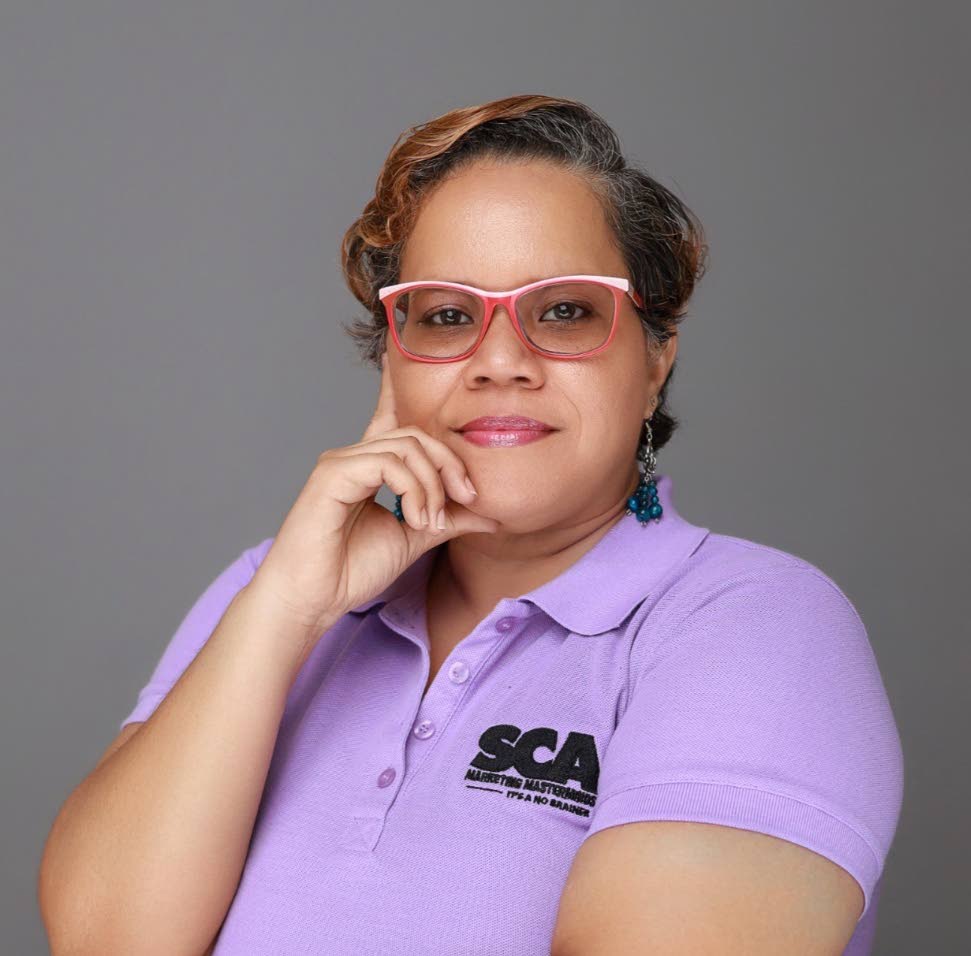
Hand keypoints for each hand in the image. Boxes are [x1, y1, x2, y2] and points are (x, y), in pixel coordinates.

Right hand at [248, 352, 499, 637]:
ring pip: (407, 446)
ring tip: (433, 521)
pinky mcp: (333, 475)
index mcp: (372, 467)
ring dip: (432, 484)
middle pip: (417, 433)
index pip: (390, 415)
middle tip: (468, 498)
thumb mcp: (416, 539)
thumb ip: (450, 519)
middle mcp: (356, 457)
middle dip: (450, 463)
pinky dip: (413, 489)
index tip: (400, 349)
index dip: (398, 383)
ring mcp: (342, 462)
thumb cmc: (352, 570)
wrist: (313, 599)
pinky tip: (416, 518)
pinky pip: (387, 463)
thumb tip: (492, 513)